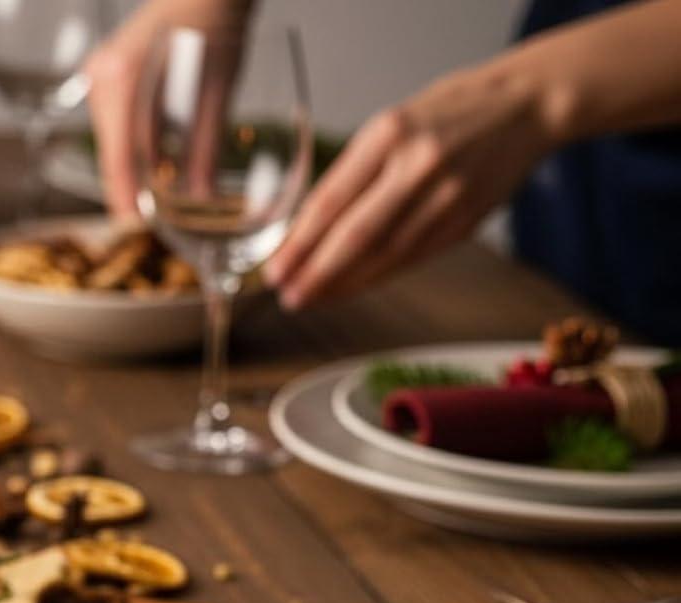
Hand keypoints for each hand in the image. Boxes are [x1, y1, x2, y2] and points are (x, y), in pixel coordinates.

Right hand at [85, 0, 249, 218]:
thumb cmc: (216, 21)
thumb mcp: (217, 91)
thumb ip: (206, 149)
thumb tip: (202, 198)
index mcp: (123, 80)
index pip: (117, 157)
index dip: (124, 197)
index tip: (133, 226)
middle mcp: (102, 78)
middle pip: (111, 152)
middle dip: (131, 186)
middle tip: (152, 218)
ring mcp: (100, 76)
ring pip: (113, 141)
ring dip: (134, 165)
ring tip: (160, 189)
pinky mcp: (108, 76)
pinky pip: (117, 124)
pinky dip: (135, 145)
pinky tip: (157, 156)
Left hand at [266, 63, 555, 308]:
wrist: (526, 107)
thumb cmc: (448, 113)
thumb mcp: (393, 123)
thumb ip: (354, 172)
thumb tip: (306, 230)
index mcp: (390, 133)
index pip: (332, 200)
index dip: (299, 243)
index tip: (274, 270)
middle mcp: (419, 164)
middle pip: (356, 236)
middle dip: (316, 273)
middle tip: (288, 296)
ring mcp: (447, 196)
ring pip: (383, 256)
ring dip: (342, 284)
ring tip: (311, 298)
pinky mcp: (465, 222)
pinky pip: (410, 260)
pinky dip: (375, 279)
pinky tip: (349, 289)